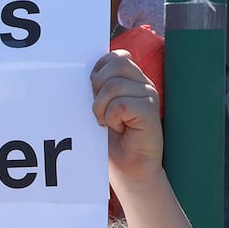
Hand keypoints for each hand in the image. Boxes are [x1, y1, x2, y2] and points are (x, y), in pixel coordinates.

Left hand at [91, 49, 161, 183]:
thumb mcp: (99, 108)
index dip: (98, 72)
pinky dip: (111, 118)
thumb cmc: (110, 141)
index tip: (92, 94)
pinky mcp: (151, 112)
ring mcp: (149, 97)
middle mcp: (143, 84)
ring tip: (107, 123)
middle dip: (98, 86)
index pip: (115, 57)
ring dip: (101, 107)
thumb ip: (96, 88)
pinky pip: (121, 105)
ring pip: (115, 85)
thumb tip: (77, 71)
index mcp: (132, 80)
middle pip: (117, 64)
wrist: (127, 170)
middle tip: (98, 110)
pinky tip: (117, 128)